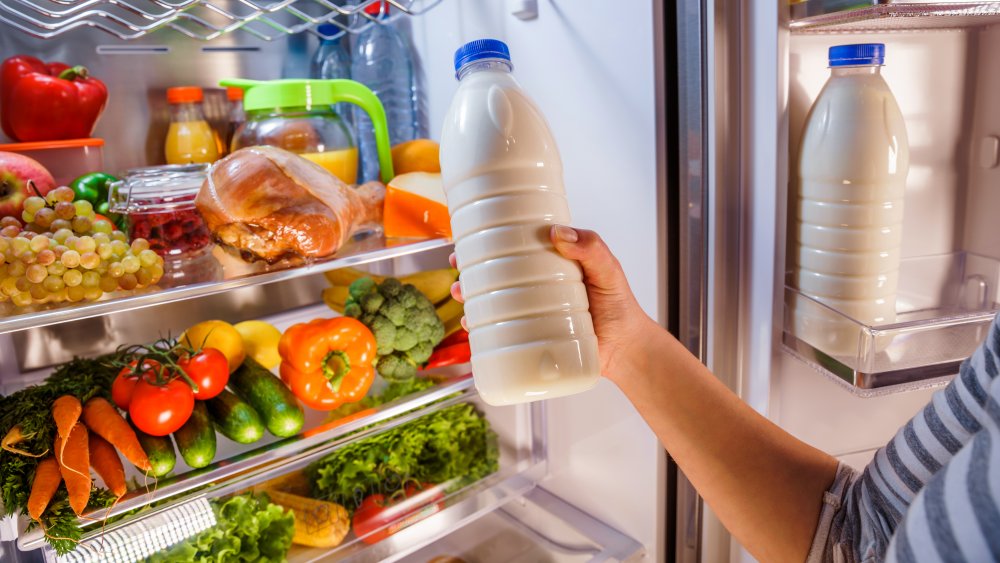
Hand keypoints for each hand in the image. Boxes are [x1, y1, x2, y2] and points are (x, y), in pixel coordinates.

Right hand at [449, 225, 655, 380]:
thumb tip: (559, 233)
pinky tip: (470, 327)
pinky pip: (498, 334)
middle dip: (470, 269)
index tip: (471, 235)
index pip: (514, 249)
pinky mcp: (529, 339)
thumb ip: (591, 248)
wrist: (626, 350)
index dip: (490, 241)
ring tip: (461, 295)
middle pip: (495, 275)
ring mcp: (530, 314)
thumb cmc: (620, 307)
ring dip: (469, 298)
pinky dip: (480, 330)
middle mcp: (535, 288)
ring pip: (491, 303)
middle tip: (459, 265)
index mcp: (550, 266)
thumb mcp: (608, 270)